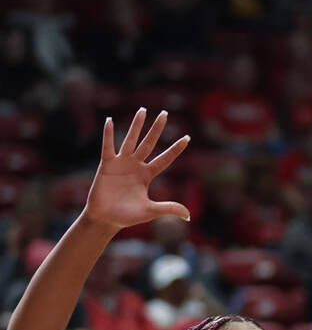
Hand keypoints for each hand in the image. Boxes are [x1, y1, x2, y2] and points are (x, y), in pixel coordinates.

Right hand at [82, 109, 190, 233]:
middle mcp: (136, 166)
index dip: (176, 149)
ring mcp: (122, 163)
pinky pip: (108, 146)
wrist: (105, 219)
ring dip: (136, 125)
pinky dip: (108, 134)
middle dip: (157, 129)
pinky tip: (109, 120)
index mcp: (147, 175)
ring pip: (130, 140)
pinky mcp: (107, 164)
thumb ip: (168, 209)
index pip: (165, 159)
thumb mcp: (151, 211)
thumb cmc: (127, 216)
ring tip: (142, 110)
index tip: (188, 138)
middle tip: (165, 113)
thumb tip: (189, 216)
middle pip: (149, 143)